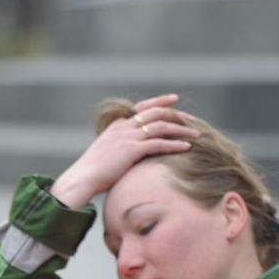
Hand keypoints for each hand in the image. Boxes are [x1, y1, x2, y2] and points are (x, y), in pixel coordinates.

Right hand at [49, 93, 199, 207]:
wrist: (82, 178)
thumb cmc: (94, 172)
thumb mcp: (108, 153)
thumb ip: (121, 147)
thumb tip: (132, 153)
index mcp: (118, 125)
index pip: (143, 107)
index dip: (160, 101)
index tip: (175, 99)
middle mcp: (124, 127)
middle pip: (156, 112)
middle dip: (177, 114)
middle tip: (193, 120)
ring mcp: (128, 137)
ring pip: (161, 126)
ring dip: (181, 129)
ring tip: (196, 134)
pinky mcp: (131, 150)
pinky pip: (159, 143)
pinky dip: (174, 144)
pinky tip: (186, 147)